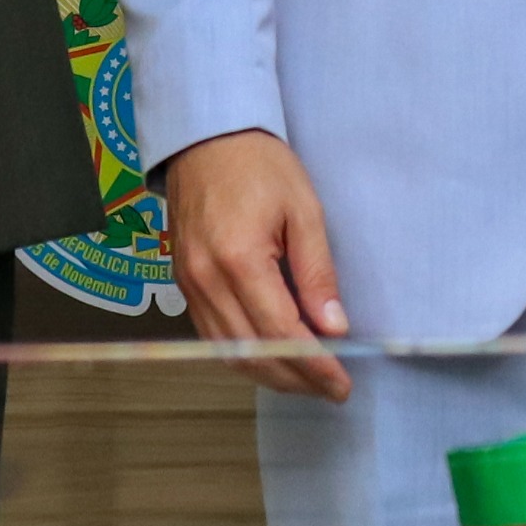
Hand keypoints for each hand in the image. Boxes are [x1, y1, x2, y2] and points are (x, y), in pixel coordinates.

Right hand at [166, 129, 352, 399]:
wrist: (205, 137)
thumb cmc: (259, 164)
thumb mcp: (303, 209)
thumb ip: (318, 272)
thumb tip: (334, 328)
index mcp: (239, 258)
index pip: (281, 332)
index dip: (314, 365)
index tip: (342, 385)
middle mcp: (206, 279)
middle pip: (253, 352)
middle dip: (295, 379)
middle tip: (331, 389)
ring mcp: (189, 284)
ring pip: (229, 352)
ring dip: (269, 374)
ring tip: (308, 379)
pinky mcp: (183, 283)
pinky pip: (212, 335)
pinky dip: (244, 355)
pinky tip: (272, 355)